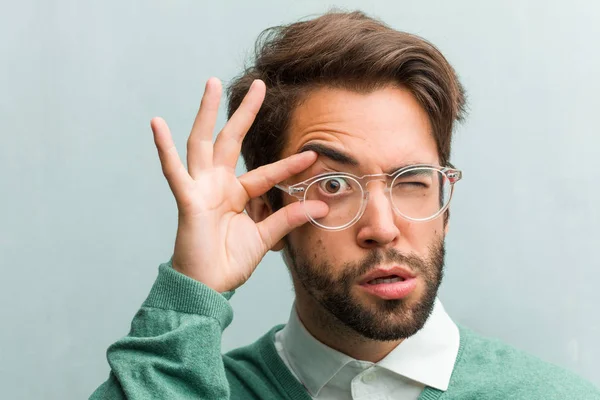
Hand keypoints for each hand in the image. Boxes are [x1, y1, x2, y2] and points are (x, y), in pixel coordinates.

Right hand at [150, 78, 326, 291]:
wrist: (208, 287)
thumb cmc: (230, 262)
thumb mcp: (266, 237)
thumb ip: (289, 218)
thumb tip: (321, 204)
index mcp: (237, 194)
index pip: (266, 172)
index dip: (289, 164)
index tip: (313, 154)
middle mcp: (218, 185)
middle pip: (232, 140)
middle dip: (244, 112)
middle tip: (259, 85)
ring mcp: (201, 189)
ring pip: (202, 142)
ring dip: (206, 113)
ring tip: (212, 83)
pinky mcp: (187, 200)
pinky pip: (173, 171)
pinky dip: (164, 148)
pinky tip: (157, 124)